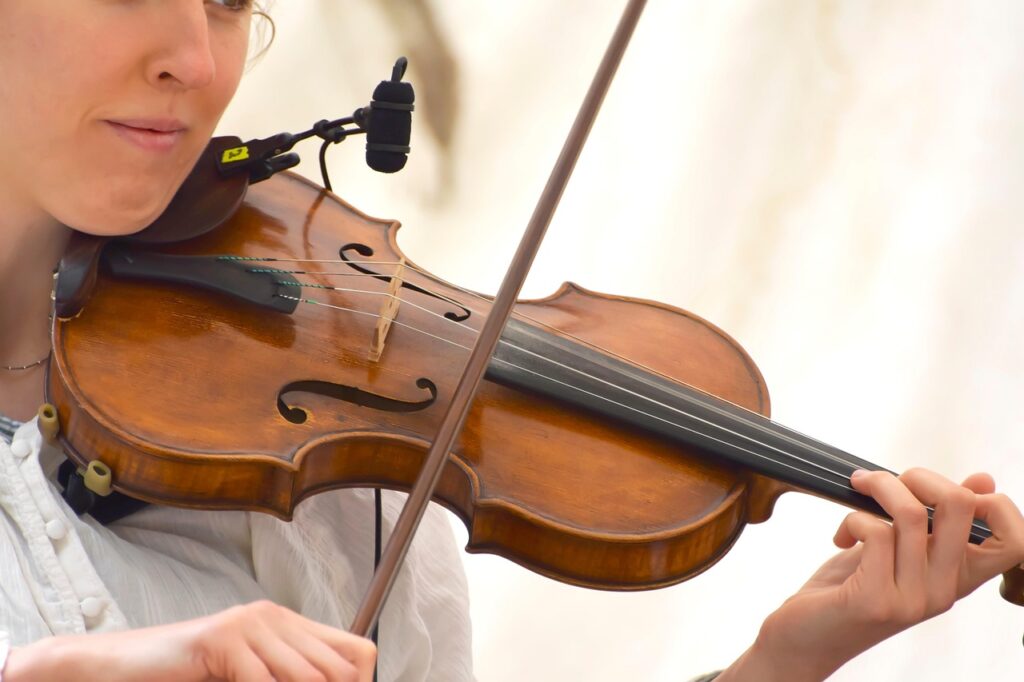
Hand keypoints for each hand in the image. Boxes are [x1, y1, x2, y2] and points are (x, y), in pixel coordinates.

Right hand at [4, 600, 375, 681]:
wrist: (116, 667)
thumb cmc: (184, 677)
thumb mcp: (248, 678)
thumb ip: (284, 677)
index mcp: (287, 625)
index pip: (358, 654)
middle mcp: (274, 617)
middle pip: (337, 671)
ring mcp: (248, 624)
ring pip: (306, 677)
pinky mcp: (221, 638)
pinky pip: (262, 681)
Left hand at [719, 468, 1023, 681]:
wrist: (804, 639)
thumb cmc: (849, 588)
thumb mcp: (898, 550)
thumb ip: (934, 521)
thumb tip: (983, 480)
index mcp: (956, 578)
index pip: (1014, 543)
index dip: (994, 504)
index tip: (948, 490)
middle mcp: (943, 592)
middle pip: (960, 507)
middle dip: (920, 476)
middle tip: (887, 482)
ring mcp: (911, 599)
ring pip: (912, 513)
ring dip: (878, 486)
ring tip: (858, 490)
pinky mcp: (874, 600)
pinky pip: (874, 532)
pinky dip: (852, 519)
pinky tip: (840, 536)